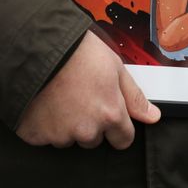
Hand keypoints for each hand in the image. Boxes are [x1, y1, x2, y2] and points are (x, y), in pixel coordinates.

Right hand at [16, 30, 160, 148]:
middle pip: (94, 139)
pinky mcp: (35, 135)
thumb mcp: (115, 67)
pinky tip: (43, 102)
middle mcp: (86, 130)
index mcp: (110, 115)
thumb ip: (134, 96)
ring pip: (68, 138)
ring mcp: (59, 135)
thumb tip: (152, 116)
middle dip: (90, 123)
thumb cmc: (77, 52)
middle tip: (79, 96)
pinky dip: (42, 124)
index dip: (118, 126)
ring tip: (59, 95)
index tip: (108, 113)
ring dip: (65, 124)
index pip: (123, 140)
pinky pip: (42, 136)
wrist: (38, 47)